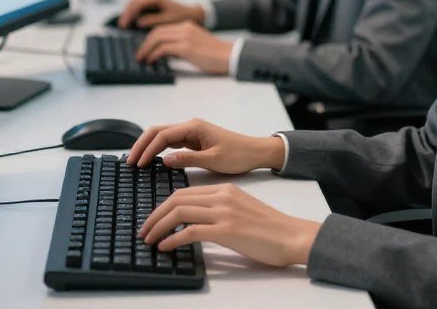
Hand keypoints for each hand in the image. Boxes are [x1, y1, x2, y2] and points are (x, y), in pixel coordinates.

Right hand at [118, 0, 204, 28]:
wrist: (193, 15)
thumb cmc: (182, 17)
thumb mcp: (168, 20)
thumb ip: (153, 20)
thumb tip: (138, 22)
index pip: (137, 3)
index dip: (129, 14)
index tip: (124, 25)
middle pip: (133, 2)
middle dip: (126, 13)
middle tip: (121, 26)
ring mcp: (151, 2)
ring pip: (135, 5)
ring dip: (129, 15)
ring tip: (124, 27)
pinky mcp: (152, 8)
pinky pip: (139, 10)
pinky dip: (134, 17)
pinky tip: (131, 26)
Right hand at [126, 118, 285, 173]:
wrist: (255, 152)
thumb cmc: (238, 154)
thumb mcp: (214, 159)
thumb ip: (189, 159)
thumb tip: (165, 161)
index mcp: (194, 127)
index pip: (163, 135)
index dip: (148, 149)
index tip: (138, 163)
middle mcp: (190, 126)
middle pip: (158, 131)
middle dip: (142, 144)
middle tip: (130, 161)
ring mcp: (191, 132)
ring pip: (162, 136)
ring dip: (148, 146)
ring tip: (136, 161)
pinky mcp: (193, 140)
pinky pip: (171, 142)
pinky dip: (158, 150)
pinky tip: (152, 160)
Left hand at [135, 22, 231, 74]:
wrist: (229, 55)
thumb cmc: (215, 54)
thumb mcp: (195, 44)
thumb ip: (181, 44)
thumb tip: (165, 53)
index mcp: (187, 26)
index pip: (162, 28)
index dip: (150, 38)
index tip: (144, 48)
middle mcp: (184, 28)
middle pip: (156, 31)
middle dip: (144, 43)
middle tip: (139, 55)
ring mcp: (185, 36)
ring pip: (157, 37)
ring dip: (146, 49)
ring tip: (142, 59)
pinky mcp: (187, 47)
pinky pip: (163, 48)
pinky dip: (154, 54)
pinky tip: (152, 61)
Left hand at [139, 184, 320, 267]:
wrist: (292, 236)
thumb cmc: (269, 228)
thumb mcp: (240, 209)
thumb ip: (219, 209)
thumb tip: (194, 222)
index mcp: (224, 189)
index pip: (184, 192)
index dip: (163, 205)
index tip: (153, 219)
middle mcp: (221, 196)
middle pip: (177, 199)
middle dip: (155, 215)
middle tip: (144, 230)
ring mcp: (224, 212)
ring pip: (180, 212)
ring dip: (159, 226)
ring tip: (149, 239)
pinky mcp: (227, 230)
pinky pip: (190, 231)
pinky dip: (173, 239)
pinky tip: (165, 247)